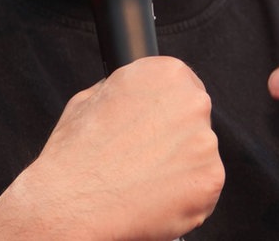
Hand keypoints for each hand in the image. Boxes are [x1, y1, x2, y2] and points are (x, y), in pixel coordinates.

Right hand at [0, 56, 222, 240]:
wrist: (68, 203)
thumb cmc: (75, 154)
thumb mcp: (91, 98)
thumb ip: (125, 89)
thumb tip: (135, 93)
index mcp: (168, 74)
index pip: (184, 88)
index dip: (166, 112)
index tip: (156, 128)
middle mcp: (194, 103)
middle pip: (195, 122)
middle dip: (175, 140)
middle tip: (144, 159)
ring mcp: (205, 144)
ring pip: (199, 157)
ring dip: (180, 170)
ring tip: (142, 182)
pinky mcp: (210, 181)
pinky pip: (202, 189)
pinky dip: (183, 199)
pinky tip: (153, 200)